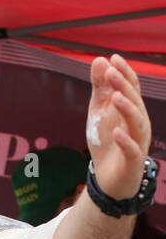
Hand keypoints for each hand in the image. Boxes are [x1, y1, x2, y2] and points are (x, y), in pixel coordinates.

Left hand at [86, 54, 151, 199]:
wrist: (109, 180)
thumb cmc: (108, 142)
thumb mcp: (99, 112)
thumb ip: (100, 89)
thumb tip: (100, 60)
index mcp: (131, 110)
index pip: (131, 88)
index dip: (124, 73)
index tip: (113, 58)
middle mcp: (138, 123)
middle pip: (134, 102)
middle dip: (123, 86)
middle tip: (111, 72)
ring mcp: (137, 142)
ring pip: (137, 123)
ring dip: (127, 109)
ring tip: (115, 97)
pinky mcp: (132, 162)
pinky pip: (132, 150)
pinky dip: (125, 141)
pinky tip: (116, 132)